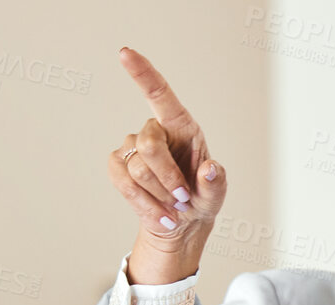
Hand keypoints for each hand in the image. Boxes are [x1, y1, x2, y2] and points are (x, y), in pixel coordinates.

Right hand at [107, 48, 226, 282]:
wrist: (180, 222)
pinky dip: (145, 204)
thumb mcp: (216, 196)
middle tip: (182, 197)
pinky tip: (160, 214)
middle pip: (149, 146)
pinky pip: (124, 183)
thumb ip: (216, 184)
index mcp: (181, 127)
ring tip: (173, 205)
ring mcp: (132, 147)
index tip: (125, 53)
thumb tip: (211, 169)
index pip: (160, 94)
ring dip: (159, 195)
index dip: (143, 73)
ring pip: (138, 170)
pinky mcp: (118, 165)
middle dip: (167, 178)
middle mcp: (155, 131)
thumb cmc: (200, 199)